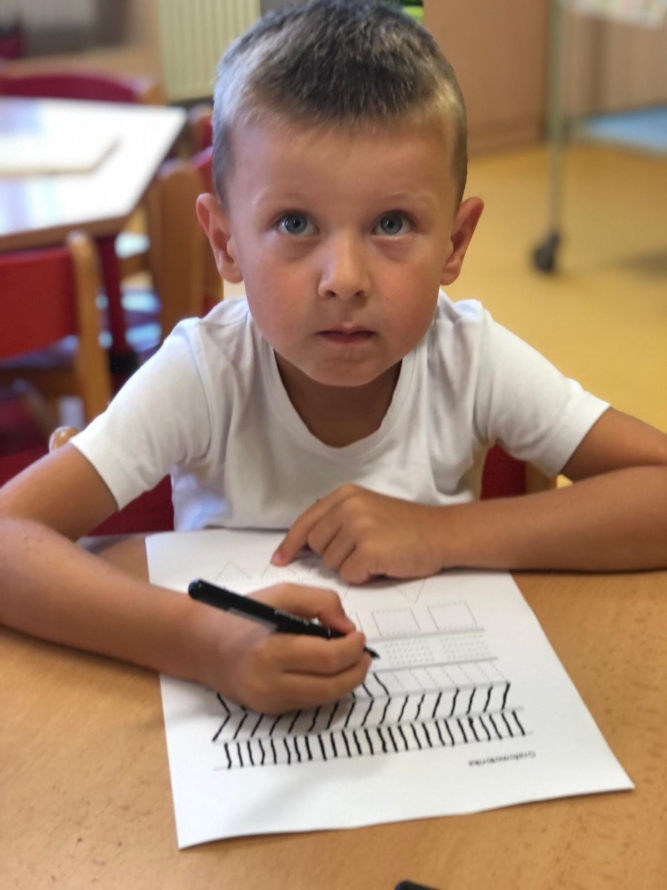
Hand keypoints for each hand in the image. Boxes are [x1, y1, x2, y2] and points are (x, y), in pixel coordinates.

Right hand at [193, 583, 371, 713]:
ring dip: (346, 681)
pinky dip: (327, 688)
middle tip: (365, 654)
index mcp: (271, 651)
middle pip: (331, 686)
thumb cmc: (244, 616)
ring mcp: (270, 703)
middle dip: (357, 670)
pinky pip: (310, 703)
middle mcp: (270, 683)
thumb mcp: (280, 594)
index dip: (352, 648)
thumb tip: (347, 626)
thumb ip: (318, 602)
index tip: (359, 635)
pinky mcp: (271, 712)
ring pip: (324, 699)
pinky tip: (330, 671)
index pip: (326, 658)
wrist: (205, 647)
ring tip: (353, 661)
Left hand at [271, 485, 445, 582]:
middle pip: (317, 548)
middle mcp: (348, 507)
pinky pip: (349, 576)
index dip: (291, 544)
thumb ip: (336, 520)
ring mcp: (358, 527)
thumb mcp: (366, 510)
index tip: (280, 560)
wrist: (440, 533)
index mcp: (344, 495)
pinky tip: (383, 564)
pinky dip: (364, 577)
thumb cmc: (405, 527)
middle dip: (336, 556)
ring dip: (351, 567)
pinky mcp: (369, 549)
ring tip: (377, 554)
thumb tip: (303, 545)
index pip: (305, 522)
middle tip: (365, 549)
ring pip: (332, 565)